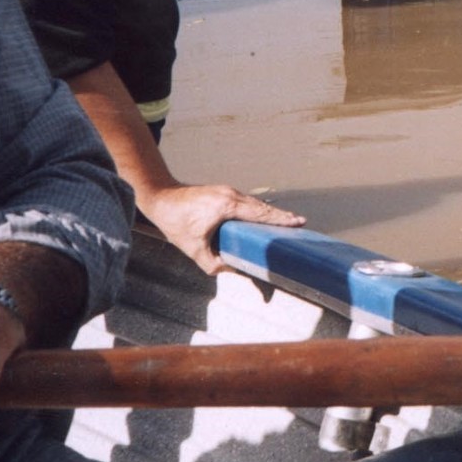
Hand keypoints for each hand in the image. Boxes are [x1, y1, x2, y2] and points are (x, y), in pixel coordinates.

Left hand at [140, 184, 305, 275]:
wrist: (160, 197)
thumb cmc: (175, 222)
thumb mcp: (193, 249)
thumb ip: (213, 264)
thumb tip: (232, 270)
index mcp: (228, 206)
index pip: (261, 213)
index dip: (280, 219)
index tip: (299, 222)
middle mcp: (232, 195)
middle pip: (263, 207)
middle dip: (281, 216)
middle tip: (301, 223)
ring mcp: (228, 191)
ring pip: (255, 203)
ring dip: (270, 212)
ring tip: (287, 222)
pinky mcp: (223, 191)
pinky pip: (247, 202)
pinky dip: (258, 209)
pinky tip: (263, 217)